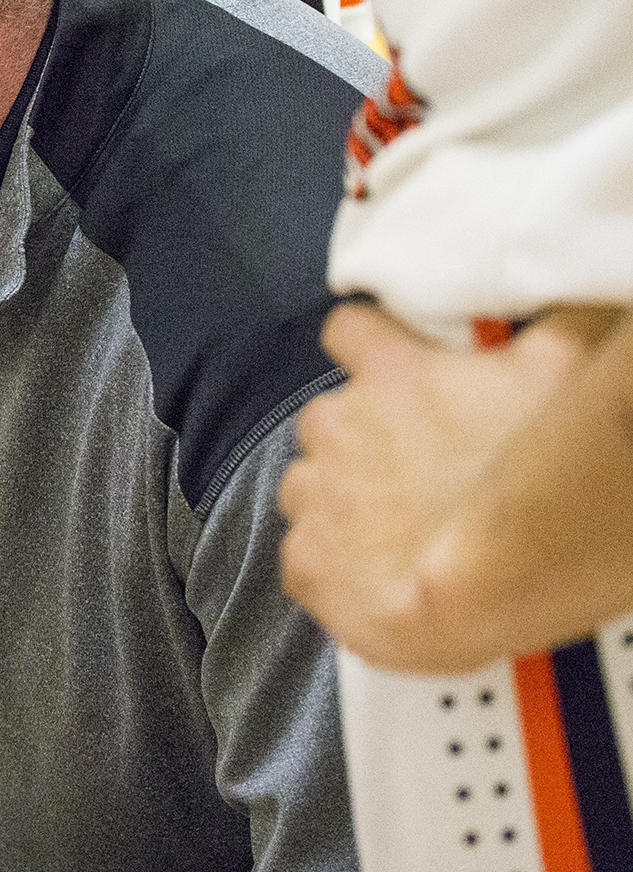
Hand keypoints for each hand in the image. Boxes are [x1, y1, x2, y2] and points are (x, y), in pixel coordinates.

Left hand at [279, 303, 599, 671]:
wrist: (509, 575)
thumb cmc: (544, 468)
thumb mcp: (565, 365)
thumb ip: (555, 319)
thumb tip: (562, 294)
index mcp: (392, 373)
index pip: (349, 331)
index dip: (367, 346)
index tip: (385, 364)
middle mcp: (340, 426)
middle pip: (329, 417)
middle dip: (362, 438)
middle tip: (419, 470)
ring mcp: (318, 495)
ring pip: (308, 484)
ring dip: (343, 499)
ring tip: (401, 528)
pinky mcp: (308, 562)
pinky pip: (305, 554)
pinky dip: (335, 564)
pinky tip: (379, 577)